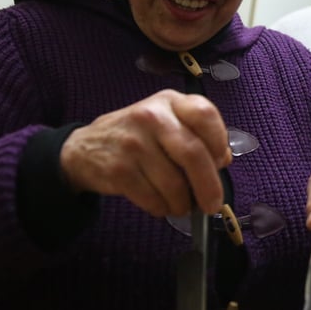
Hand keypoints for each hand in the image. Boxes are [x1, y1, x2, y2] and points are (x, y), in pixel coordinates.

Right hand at [59, 89, 231, 216]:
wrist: (86, 148)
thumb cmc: (138, 137)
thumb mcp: (167, 123)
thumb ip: (197, 135)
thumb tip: (224, 159)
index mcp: (170, 101)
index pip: (205, 114)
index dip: (219, 141)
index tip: (220, 162)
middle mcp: (151, 116)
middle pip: (193, 154)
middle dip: (208, 186)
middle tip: (212, 205)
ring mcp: (133, 142)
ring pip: (174, 184)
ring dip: (182, 203)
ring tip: (180, 204)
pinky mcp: (119, 169)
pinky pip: (153, 199)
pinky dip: (162, 208)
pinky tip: (160, 204)